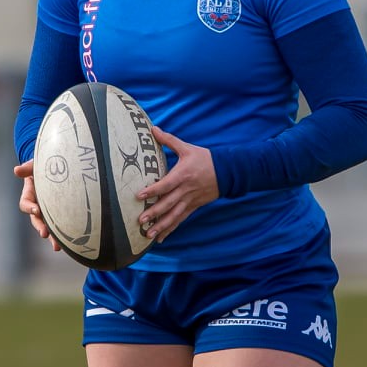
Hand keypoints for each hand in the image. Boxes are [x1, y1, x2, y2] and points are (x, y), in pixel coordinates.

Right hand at [12, 161, 62, 251]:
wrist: (57, 166)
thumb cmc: (44, 164)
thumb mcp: (35, 164)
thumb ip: (28, 167)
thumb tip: (16, 170)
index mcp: (30, 195)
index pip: (25, 204)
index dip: (29, 207)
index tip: (36, 209)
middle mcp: (37, 206)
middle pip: (36, 220)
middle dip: (40, 227)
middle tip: (45, 234)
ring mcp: (48, 212)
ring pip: (48, 227)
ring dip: (52, 238)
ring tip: (57, 247)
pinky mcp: (59, 214)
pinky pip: (60, 226)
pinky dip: (64, 235)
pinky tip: (71, 244)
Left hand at [136, 127, 218, 242]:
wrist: (227, 171)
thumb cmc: (205, 158)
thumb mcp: (187, 148)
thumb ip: (169, 140)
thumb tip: (153, 129)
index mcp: (183, 175)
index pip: (166, 185)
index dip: (153, 191)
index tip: (139, 196)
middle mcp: (186, 190)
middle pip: (168, 204)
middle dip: (154, 213)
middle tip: (141, 221)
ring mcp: (190, 200)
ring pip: (174, 215)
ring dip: (161, 226)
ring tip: (148, 235)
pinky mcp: (193, 206)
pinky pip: (180, 219)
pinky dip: (170, 229)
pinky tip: (160, 238)